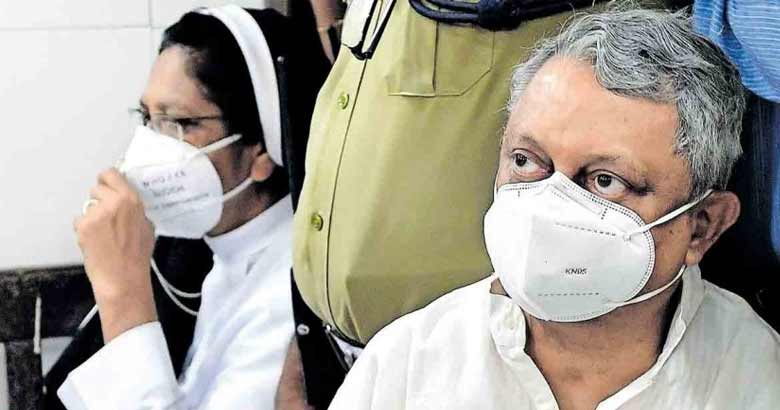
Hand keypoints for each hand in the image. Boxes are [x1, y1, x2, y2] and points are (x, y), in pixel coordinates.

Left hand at [75, 168, 156, 340]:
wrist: (123, 278)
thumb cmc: (137, 257)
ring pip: (87, 206)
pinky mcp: (83, 226)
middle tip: (106, 216)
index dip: (108, 181)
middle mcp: (114, 202)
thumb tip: (127, 203)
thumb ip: (135, 210)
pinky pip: (80, 220)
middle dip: (100, 200)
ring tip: (103, 232)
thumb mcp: (147, 227)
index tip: (108, 187)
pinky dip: (85, 230)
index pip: (111, 174)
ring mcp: (96, 214)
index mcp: (131, 200)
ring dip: (92, 215)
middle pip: (97, 188)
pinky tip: (96, 241)